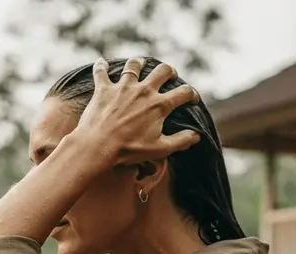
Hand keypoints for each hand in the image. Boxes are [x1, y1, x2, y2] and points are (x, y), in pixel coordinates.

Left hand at [74, 57, 201, 165]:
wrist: (98, 146)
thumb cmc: (130, 150)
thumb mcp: (160, 149)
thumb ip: (181, 141)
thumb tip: (197, 135)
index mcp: (159, 105)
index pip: (183, 92)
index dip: (191, 94)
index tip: (192, 98)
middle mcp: (143, 91)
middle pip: (162, 71)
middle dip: (170, 71)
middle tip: (171, 75)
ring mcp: (122, 87)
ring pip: (134, 65)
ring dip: (140, 63)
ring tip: (142, 63)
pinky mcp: (103, 89)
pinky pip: (101, 71)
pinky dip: (101, 65)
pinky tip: (102, 62)